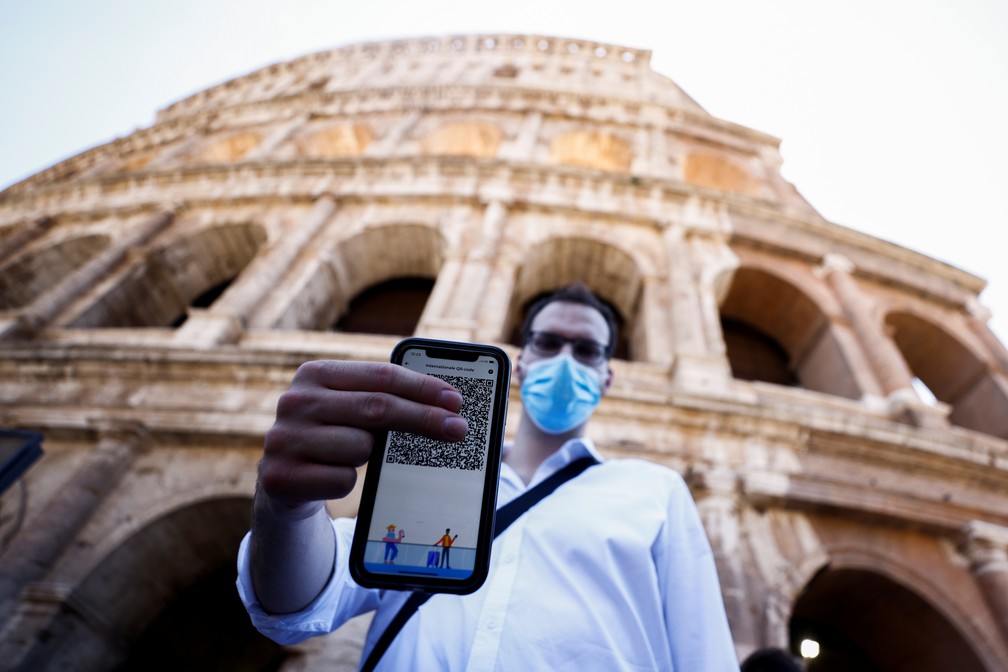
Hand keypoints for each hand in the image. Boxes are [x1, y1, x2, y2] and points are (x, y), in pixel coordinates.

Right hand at [256, 360, 466, 517]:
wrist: (284, 482)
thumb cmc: (332, 437)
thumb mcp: (350, 409)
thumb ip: (385, 399)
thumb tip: (447, 408)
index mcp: (315, 373)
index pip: (381, 375)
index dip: (423, 387)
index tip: (455, 400)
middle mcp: (295, 401)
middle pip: (378, 408)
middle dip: (425, 418)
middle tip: (458, 429)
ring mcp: (284, 439)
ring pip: (361, 447)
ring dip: (371, 456)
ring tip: (352, 455)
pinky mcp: (281, 477)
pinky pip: (343, 480)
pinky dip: (346, 481)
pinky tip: (331, 476)